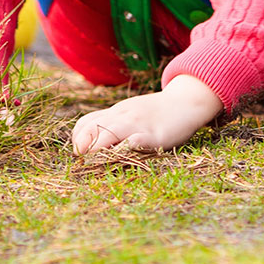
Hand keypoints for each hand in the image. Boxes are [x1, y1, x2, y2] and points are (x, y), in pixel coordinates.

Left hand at [71, 75, 221, 154]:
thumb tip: (91, 141)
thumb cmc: (155, 112)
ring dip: (98, 148)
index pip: (85, 123)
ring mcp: (138, 125)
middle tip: (84, 162)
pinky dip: (127, 147)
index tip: (80, 153)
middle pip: (92, 128)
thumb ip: (112, 123)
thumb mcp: (129, 113)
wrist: (186, 101)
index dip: (78, 139)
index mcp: (115, 113)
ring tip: (94, 162)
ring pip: (109, 133)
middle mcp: (123, 117)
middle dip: (83, 146)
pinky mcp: (155, 135)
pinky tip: (122, 155)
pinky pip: (137, 140)